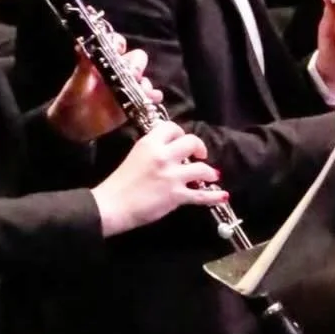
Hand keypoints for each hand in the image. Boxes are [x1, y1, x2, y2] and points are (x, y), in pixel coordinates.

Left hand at [49, 40, 158, 143]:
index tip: (118, 51)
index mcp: (103, 61)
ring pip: (144, 78)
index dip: (119, 45)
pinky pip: (149, 97)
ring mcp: (127, 87)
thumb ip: (82, 67)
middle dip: (136, 66)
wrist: (73, 126)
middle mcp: (118, 71)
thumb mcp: (75, 84)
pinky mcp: (133, 103)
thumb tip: (81, 47)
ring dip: (145, 83)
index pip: (117, 44)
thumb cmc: (72, 100)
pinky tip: (151, 98)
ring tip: (141, 90)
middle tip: (130, 75)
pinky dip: (152, 97)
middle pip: (137, 59)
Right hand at [92, 120, 224, 235]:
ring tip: (213, 176)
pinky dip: (214, 196)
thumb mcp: (134, 157)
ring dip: (209, 172)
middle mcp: (163, 155)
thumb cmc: (118, 184)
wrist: (112, 205)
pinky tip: (222, 196)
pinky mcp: (176, 195)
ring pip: (202, 168)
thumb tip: (169, 153)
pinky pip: (201, 195)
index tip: (182, 141)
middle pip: (191, 142)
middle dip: (199, 148)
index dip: (181, 134)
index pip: (172, 128)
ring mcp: (171, 176)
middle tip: (200, 155)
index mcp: (149, 143)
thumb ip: (152, 151)